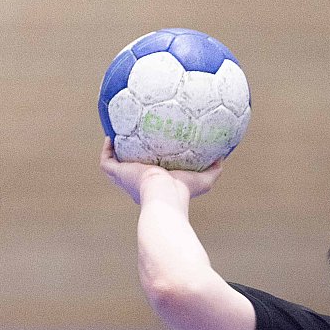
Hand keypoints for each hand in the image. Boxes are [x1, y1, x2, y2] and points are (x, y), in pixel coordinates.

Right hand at [99, 137, 224, 204]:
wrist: (165, 195)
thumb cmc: (183, 192)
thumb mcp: (203, 180)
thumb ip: (214, 170)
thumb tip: (223, 157)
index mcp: (155, 186)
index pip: (151, 174)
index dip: (150, 161)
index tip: (152, 148)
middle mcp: (138, 184)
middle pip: (130, 169)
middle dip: (129, 156)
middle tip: (131, 138)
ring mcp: (126, 179)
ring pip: (114, 165)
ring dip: (114, 151)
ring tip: (117, 134)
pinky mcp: (118, 174)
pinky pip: (106, 161)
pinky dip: (106, 150)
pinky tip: (111, 136)